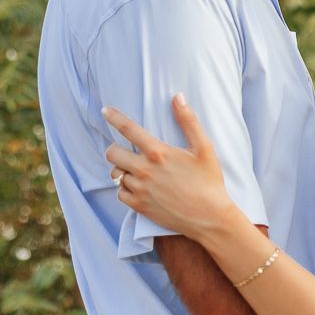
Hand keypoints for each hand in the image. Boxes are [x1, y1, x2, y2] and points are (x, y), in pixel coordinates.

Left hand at [104, 96, 235, 240]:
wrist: (209, 218)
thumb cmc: (209, 182)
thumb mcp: (204, 148)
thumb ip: (189, 121)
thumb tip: (178, 97)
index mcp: (158, 153)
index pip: (128, 129)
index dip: (114, 117)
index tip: (105, 111)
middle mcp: (144, 171)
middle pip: (113, 153)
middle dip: (115, 148)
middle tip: (125, 150)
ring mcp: (140, 190)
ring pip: (116, 173)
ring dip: (122, 169)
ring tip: (136, 169)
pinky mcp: (139, 207)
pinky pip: (120, 193)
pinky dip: (125, 188)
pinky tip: (138, 186)